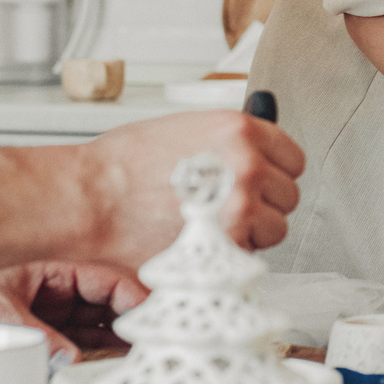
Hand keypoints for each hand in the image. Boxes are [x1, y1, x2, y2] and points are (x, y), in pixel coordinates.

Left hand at [0, 261, 148, 361]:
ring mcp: (51, 314)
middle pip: (108, 307)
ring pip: (95, 330)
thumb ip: (35, 337)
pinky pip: (75, 346)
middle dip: (131, 325)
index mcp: (55, 268)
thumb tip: (68, 361)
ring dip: (113, 346)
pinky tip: (103, 373)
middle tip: (153, 349)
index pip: (108, 281)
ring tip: (135, 366)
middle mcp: (58, 290)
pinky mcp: (40, 337)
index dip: (134, 298)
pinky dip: (89, 359)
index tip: (153, 319)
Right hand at [80, 109, 304, 265]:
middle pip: (287, 195)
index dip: (274, 172)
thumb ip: (228, 142)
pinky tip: (202, 242)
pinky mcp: (228, 242)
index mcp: (241, 130)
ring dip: (252, 232)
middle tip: (228, 207)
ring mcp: (242, 205)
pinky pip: (250, 253)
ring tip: (212, 225)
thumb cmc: (121, 165)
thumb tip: (254, 153)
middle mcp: (248, 164)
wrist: (91, 198)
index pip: (293, 158)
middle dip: (263, 204)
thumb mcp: (185, 130)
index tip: (260, 181)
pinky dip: (231, 253)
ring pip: (275, 228)